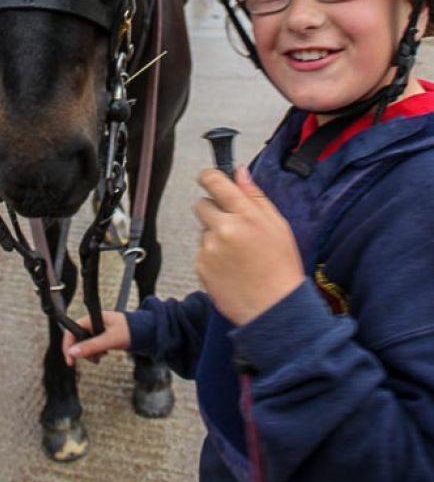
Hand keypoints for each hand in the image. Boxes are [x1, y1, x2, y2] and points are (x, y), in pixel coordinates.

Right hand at [62, 311, 130, 366]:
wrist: (145, 331)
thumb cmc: (130, 330)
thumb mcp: (110, 339)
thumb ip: (91, 346)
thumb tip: (73, 353)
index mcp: (92, 319)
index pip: (72, 330)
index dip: (68, 345)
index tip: (70, 360)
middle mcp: (92, 323)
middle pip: (76, 338)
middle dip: (80, 351)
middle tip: (89, 360)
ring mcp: (97, 330)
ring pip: (84, 344)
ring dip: (89, 354)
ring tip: (100, 357)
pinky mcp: (102, 337)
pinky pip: (92, 346)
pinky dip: (95, 353)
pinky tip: (103, 355)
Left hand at [194, 166, 304, 325]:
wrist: (275, 309)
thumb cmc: (281, 267)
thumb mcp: (277, 225)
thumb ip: (255, 196)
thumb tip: (240, 172)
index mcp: (246, 214)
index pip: (215, 182)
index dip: (208, 176)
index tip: (208, 178)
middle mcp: (224, 228)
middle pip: (201, 204)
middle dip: (213, 211)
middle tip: (232, 226)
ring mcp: (210, 249)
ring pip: (203, 231)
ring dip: (215, 237)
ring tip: (238, 255)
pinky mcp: (201, 267)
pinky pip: (202, 253)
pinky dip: (212, 258)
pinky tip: (231, 269)